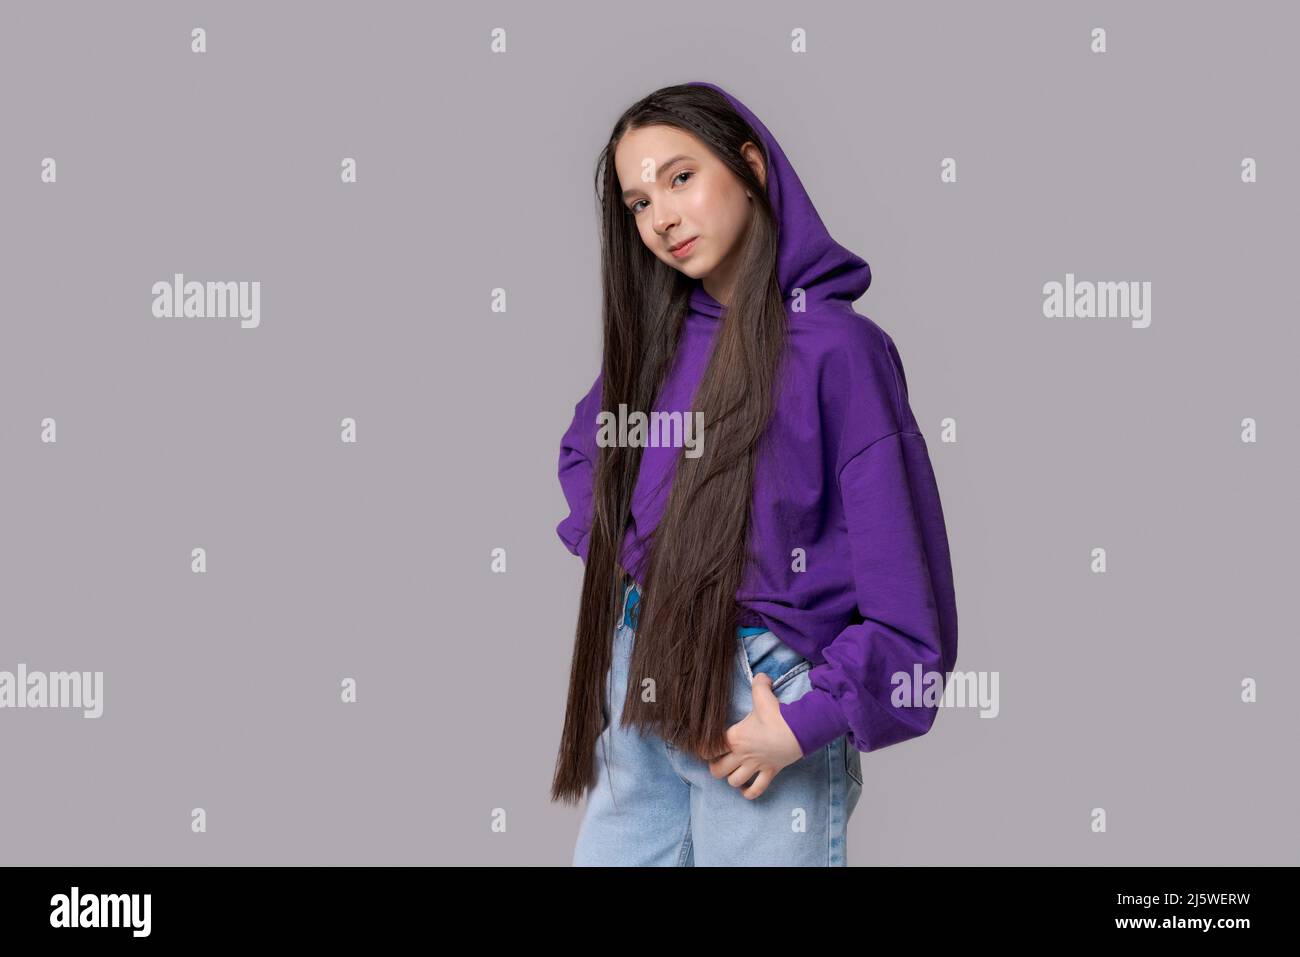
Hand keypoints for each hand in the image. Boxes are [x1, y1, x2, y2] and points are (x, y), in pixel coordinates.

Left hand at [703, 673, 804, 798]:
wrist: (799, 730)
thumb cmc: (778, 714)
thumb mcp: (763, 694)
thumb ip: (758, 682)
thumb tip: (762, 676)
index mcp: (735, 737)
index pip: (708, 749)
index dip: (704, 749)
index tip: (706, 747)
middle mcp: (742, 754)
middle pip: (717, 770)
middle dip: (715, 767)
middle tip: (719, 760)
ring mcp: (755, 766)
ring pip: (734, 781)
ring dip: (732, 778)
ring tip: (734, 772)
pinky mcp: (770, 772)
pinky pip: (756, 790)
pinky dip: (749, 793)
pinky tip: (746, 789)